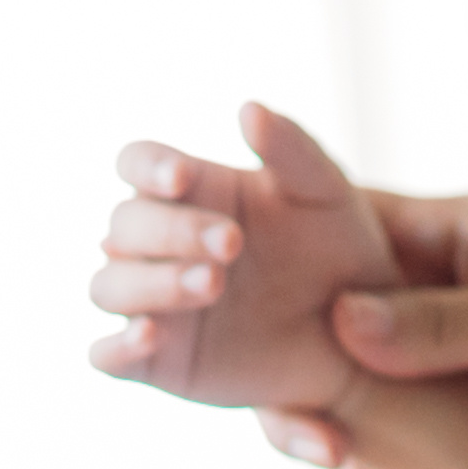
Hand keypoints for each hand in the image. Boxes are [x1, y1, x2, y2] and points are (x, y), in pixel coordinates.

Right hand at [87, 102, 402, 415]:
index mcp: (189, 192)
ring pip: (108, 287)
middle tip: (233, 243)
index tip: (182, 177)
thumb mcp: (327, 194)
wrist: (359, 336)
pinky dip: (115, 346)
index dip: (147, 167)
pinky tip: (148, 335)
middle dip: (172, 230)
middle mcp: (158, 243)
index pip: (136, 163)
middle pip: (124, 225)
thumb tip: (248, 108)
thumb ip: (291, 148)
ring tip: (212, 283)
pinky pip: (108, 356)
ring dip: (149, 283)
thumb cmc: (338, 250)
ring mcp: (153, 302)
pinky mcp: (156, 360)